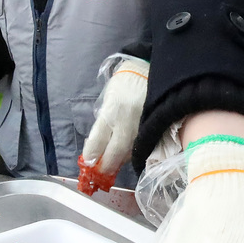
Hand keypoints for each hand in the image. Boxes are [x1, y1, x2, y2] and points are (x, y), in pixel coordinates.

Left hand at [80, 56, 148, 179]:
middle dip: (106, 166)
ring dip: (120, 160)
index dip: (91, 155)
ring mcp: (142, 125)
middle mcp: (126, 121)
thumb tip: (100, 144)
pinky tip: (131, 155)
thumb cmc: (124, 82)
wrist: (150, 69)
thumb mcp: (109, 99)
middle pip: (114, 152)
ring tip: (114, 165)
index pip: (97, 141)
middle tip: (100, 173)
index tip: (88, 162)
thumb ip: (104, 120)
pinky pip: (144, 145)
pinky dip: (136, 152)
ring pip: (130, 152)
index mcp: (111, 111)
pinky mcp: (155, 126)